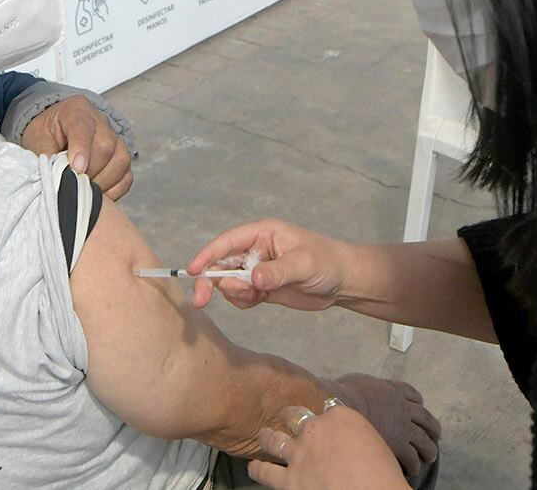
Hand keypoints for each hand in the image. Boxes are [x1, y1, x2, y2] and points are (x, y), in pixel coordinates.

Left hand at [23, 96, 133, 198]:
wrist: (55, 132)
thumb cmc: (46, 134)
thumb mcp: (36, 140)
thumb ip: (44, 157)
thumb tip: (54, 180)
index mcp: (76, 110)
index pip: (83, 128)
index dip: (81, 149)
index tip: (76, 169)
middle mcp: (100, 121)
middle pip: (105, 146)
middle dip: (89, 171)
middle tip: (72, 183)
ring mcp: (115, 139)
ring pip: (120, 161)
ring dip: (102, 182)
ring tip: (82, 188)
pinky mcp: (122, 157)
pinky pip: (126, 177)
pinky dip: (112, 190)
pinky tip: (95, 192)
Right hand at [187, 218, 351, 311]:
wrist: (343, 281)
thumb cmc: (327, 262)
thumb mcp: (304, 264)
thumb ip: (277, 271)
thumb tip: (253, 279)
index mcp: (263, 233)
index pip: (228, 242)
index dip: (208, 255)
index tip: (192, 270)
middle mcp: (255, 249)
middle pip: (221, 263)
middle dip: (210, 280)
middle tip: (201, 299)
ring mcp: (257, 269)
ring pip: (229, 282)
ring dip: (233, 293)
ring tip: (255, 297)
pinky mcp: (261, 287)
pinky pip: (241, 296)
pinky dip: (242, 302)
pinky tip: (259, 301)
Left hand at [251, 406, 406, 489]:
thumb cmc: (382, 473)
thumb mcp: (375, 442)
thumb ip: (356, 437)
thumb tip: (349, 445)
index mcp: (339, 416)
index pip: (326, 408)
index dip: (323, 414)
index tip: (321, 417)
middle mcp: (315, 429)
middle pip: (294, 416)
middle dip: (289, 416)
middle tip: (285, 417)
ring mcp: (299, 454)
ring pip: (274, 440)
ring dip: (267, 437)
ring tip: (263, 435)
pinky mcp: (289, 480)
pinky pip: (266, 472)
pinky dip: (258, 469)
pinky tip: (253, 467)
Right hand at [326, 374, 439, 477]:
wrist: (343, 409)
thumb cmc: (345, 394)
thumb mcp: (358, 381)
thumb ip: (366, 387)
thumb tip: (358, 390)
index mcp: (393, 390)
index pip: (412, 394)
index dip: (418, 402)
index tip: (419, 406)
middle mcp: (403, 408)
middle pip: (425, 418)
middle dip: (432, 427)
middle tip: (436, 434)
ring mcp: (403, 427)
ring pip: (424, 439)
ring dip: (429, 449)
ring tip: (430, 456)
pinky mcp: (399, 445)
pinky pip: (412, 457)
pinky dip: (414, 464)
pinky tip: (413, 470)